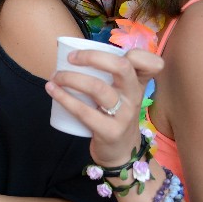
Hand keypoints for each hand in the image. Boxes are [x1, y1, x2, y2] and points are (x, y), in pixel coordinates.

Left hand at [45, 48, 163, 167]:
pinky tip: (52, 90)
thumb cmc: (116, 115)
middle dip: (92, 57)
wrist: (121, 152)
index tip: (105, 49)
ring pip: (98, 88)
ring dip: (71, 78)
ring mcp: (124, 115)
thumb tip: (72, 50)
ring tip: (55, 76)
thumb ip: (112, 72)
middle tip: (71, 58)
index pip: (150, 62)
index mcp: (138, 83)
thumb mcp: (123, 93)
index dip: (137, 53)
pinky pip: (84, 111)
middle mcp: (135, 96)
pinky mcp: (110, 131)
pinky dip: (64, 98)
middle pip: (122, 67)